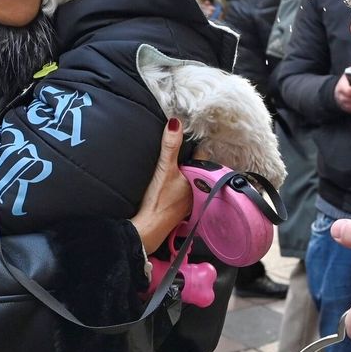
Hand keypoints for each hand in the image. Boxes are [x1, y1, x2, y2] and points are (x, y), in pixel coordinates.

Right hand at [130, 119, 191, 254]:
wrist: (148, 228)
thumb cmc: (158, 201)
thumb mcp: (164, 169)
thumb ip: (170, 146)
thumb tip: (175, 123)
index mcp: (198, 179)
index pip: (202, 157)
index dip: (196, 147)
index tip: (193, 138)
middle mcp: (198, 191)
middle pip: (196, 170)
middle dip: (190, 162)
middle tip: (183, 151)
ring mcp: (190, 202)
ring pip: (191, 181)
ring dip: (186, 175)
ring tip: (178, 167)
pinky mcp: (180, 210)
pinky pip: (184, 193)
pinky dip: (180, 188)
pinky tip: (172, 186)